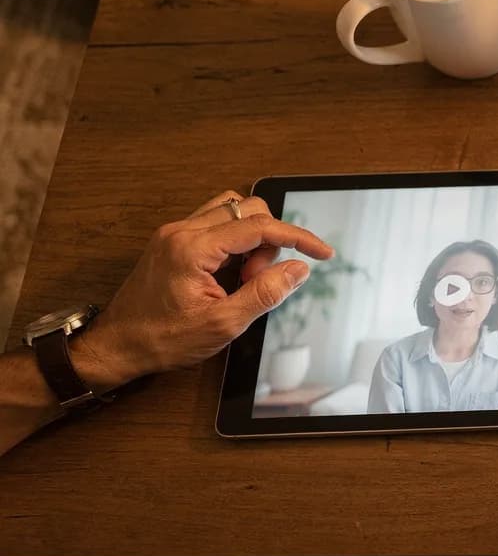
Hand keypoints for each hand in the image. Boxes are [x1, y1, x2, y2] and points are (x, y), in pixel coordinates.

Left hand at [73, 193, 333, 387]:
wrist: (117, 346)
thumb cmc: (162, 339)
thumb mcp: (222, 324)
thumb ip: (264, 293)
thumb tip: (298, 269)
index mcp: (192, 249)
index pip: (259, 226)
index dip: (298, 237)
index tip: (322, 253)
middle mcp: (181, 231)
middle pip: (248, 209)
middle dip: (268, 242)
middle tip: (256, 280)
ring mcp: (175, 233)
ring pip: (233, 210)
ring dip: (252, 238)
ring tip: (244, 276)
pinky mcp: (173, 240)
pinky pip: (217, 224)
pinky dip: (235, 241)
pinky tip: (230, 272)